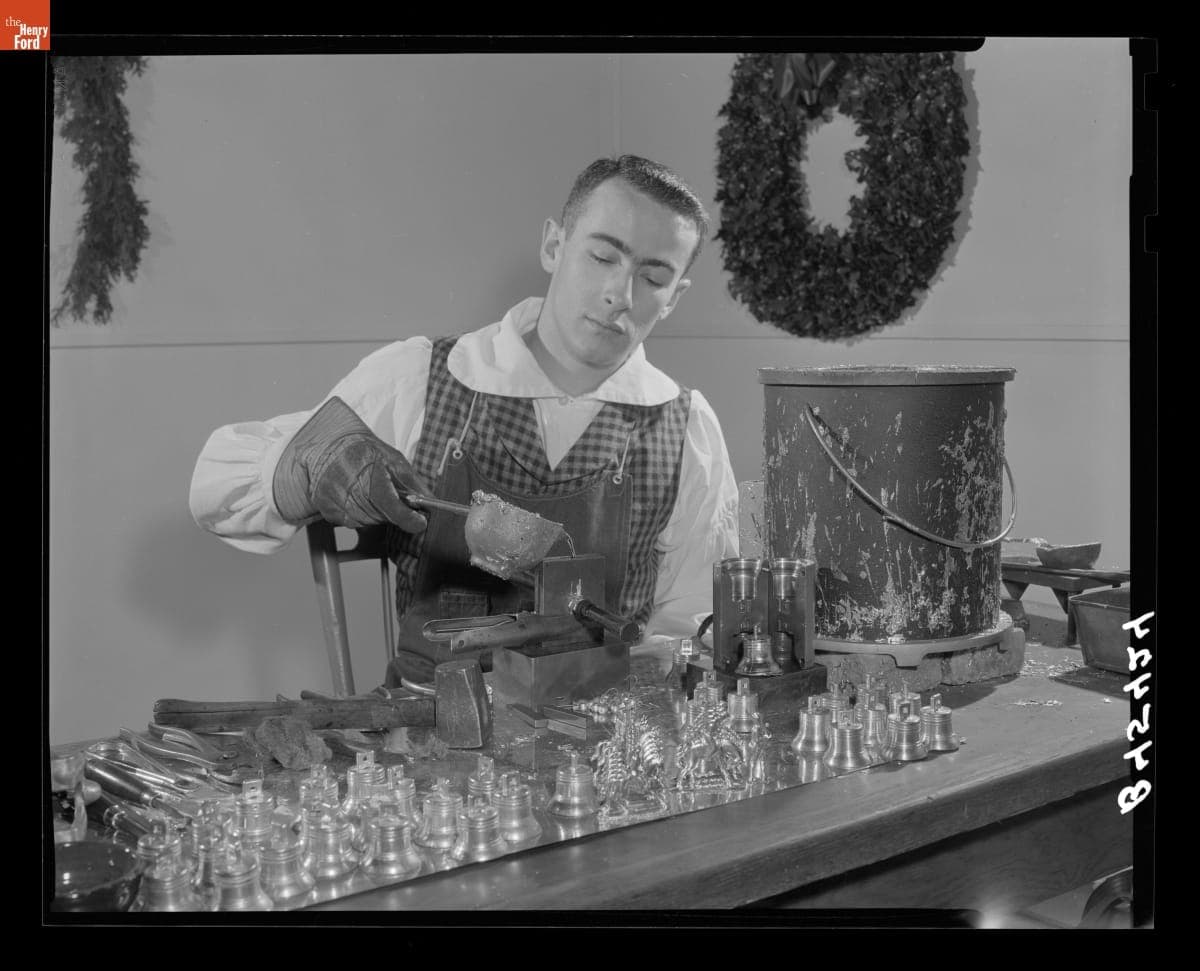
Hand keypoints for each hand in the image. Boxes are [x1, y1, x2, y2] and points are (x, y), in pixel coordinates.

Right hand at [273, 396, 430, 531]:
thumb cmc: (365, 453)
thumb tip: (431, 503)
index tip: (419, 523)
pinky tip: (359, 499)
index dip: (405, 516)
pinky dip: (360, 515)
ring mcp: (332, 495)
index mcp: (366, 465)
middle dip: (393, 512)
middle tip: (394, 499)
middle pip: (379, 514)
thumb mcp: (394, 461)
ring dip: (377, 514)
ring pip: (367, 521)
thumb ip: (413, 483)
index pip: (387, 500)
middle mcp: (345, 481)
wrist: (330, 447)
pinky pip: (351, 522)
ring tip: (373, 494)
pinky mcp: (325, 506)